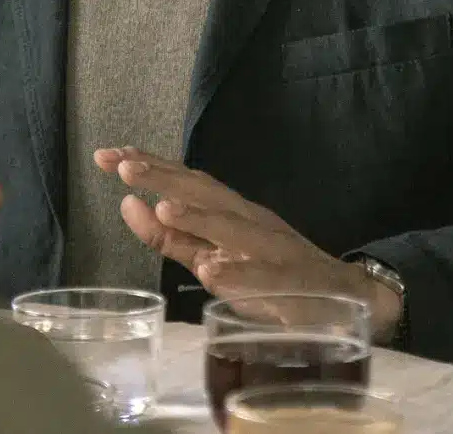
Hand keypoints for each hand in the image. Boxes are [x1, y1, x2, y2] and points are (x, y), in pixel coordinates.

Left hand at [95, 148, 400, 341]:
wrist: (346, 297)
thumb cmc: (269, 275)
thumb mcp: (212, 254)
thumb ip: (169, 236)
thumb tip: (125, 203)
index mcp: (230, 213)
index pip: (184, 182)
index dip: (148, 167)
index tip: (107, 155)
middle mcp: (250, 222)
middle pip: (205, 194)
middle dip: (166, 178)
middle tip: (124, 166)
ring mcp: (272, 252)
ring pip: (235, 230)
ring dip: (200, 218)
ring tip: (165, 208)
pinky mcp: (292, 286)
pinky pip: (265, 280)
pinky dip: (240, 274)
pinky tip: (213, 271)